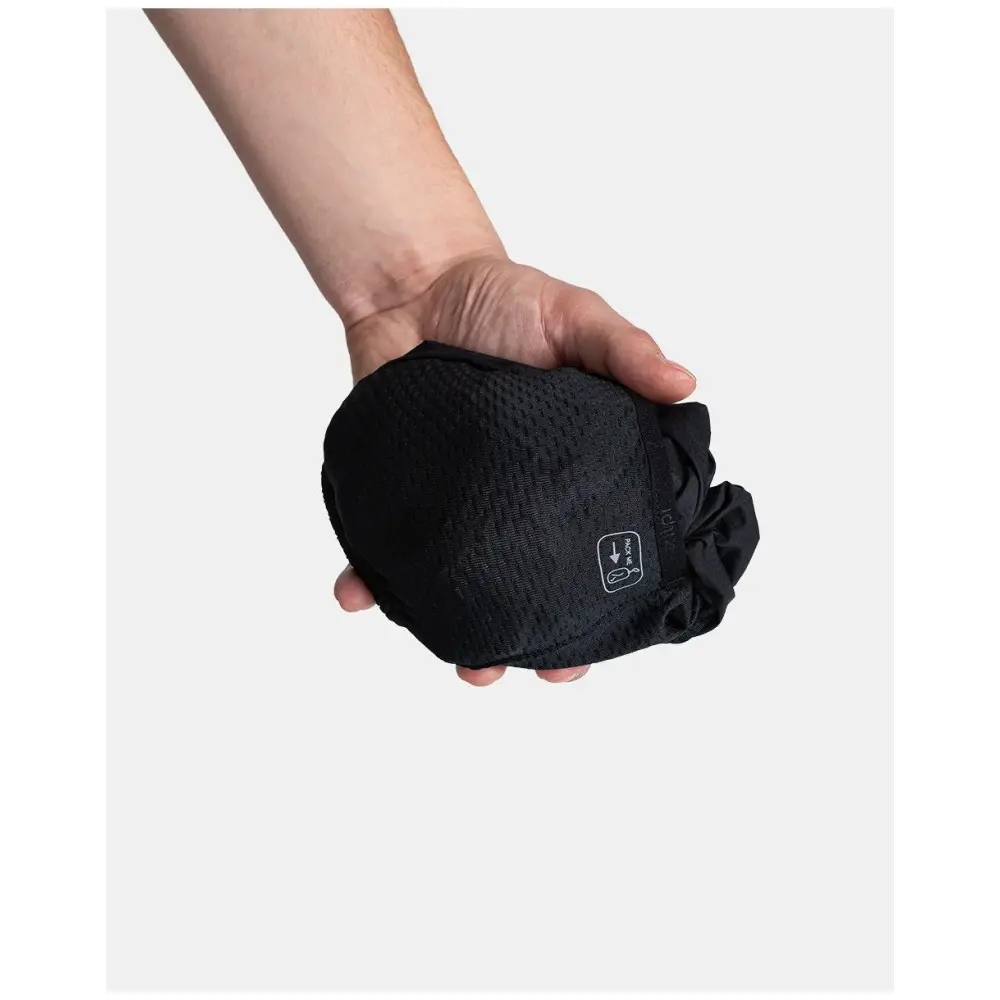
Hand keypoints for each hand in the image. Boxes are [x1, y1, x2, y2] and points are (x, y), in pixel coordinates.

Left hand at [334, 252, 696, 685]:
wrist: (418, 284)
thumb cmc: (508, 300)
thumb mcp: (575, 317)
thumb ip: (623, 350)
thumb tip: (684, 383)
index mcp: (573, 474)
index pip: (596, 551)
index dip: (602, 604)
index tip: (593, 650)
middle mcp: (516, 504)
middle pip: (525, 588)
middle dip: (526, 641)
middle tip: (519, 669)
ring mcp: (457, 507)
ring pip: (457, 588)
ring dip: (452, 634)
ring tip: (462, 664)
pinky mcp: (400, 496)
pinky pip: (382, 548)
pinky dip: (367, 580)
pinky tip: (355, 595)